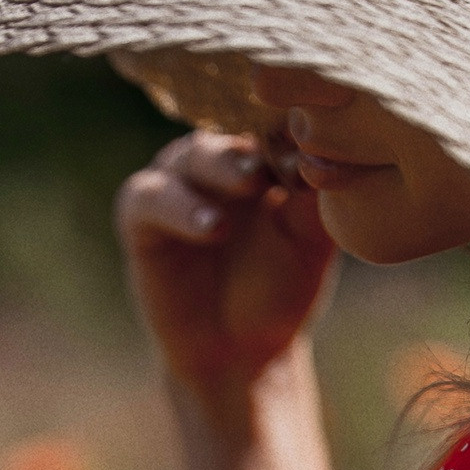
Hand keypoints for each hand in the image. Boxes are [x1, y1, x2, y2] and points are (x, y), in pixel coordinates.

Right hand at [115, 131, 336, 396]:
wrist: (238, 351)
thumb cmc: (281, 289)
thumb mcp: (310, 243)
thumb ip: (317, 197)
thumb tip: (329, 153)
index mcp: (262, 150)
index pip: (277, 118)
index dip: (298, 123)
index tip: (326, 134)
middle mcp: (217, 156)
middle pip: (234, 127)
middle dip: (260, 137)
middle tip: (284, 150)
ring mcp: (176, 180)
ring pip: (194, 155)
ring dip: (223, 167)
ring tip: (252, 184)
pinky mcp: (140, 213)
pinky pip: (152, 197)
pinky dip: (181, 208)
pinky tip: (212, 227)